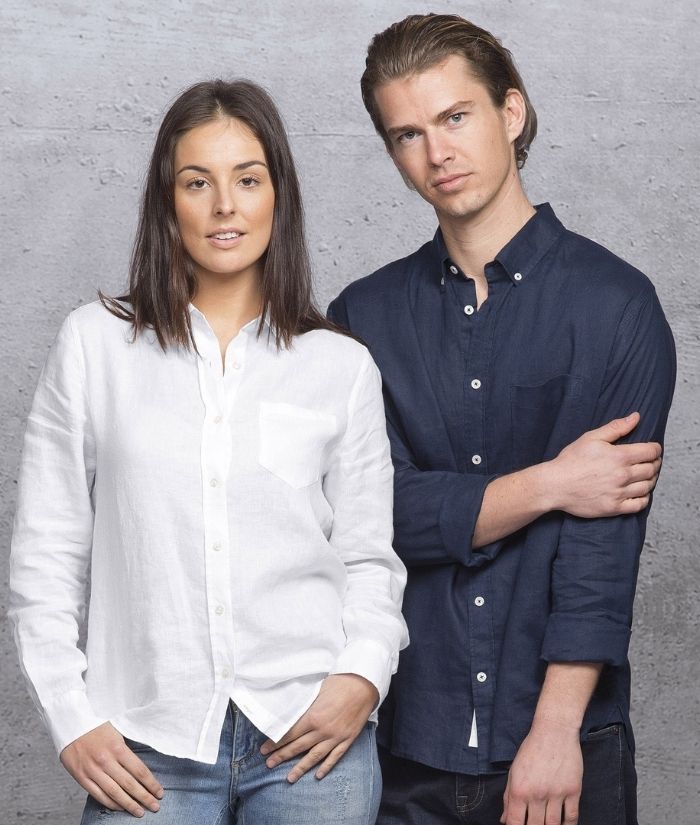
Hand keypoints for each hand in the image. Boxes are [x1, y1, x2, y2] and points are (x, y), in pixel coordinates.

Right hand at [60, 722, 163, 816]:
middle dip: (144, 797)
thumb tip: (140, 769)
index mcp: (118, 747)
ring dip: (129, 804)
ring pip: (114, 793)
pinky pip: (98, 795)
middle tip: (155, 806)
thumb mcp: (117, 733)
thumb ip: (126, 751)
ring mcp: (93, 770)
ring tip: (140, 812)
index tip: (159, 792)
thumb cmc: (97, 726)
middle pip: (129, 784)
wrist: (71, 723)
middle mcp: (106, 760)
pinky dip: (110, 803)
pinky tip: (120, 807)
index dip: (151, 783)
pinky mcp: (81, 777)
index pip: (139, 770)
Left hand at [259, 673, 378, 782]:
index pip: (290, 734)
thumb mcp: (317, 691)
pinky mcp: (347, 739)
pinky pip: (335, 757)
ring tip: (289, 778)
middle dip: (282, 756)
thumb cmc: (339, 683)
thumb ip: (305, 705)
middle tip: (269, 764)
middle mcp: (322, 731)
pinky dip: (326, 767)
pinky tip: (318, 775)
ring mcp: (335, 737)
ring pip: (314, 756)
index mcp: (313, 717)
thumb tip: (291, 712)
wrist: (362, 685)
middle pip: (298, 747)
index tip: (264, 750)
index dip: (276, 743)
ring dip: (301, 768)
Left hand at [501, 718, 582, 824]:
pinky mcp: (573, 791)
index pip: (515, 822)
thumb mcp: (514, 771)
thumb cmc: (532, 749)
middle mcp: (537, 794)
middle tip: (533, 824)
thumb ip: (508, 797)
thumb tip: (505, 819)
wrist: (554, 732)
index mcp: (519, 789)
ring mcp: (556, 793)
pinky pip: (571, 817)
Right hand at [548, 412, 661, 516]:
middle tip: (651, 462)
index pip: (651, 452)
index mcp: (619, 456)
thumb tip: (635, 417)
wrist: (554, 485)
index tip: (653, 449)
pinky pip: (639, 505)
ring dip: (650, 480)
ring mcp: (619, 493)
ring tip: (645, 476)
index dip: (655, 449)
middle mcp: (623, 475)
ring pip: (648, 486)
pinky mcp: (614, 508)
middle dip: (654, 463)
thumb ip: (616, 427)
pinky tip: (639, 492)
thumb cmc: (570, 461)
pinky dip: (644, 498)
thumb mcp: (591, 438)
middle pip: (652, 469)